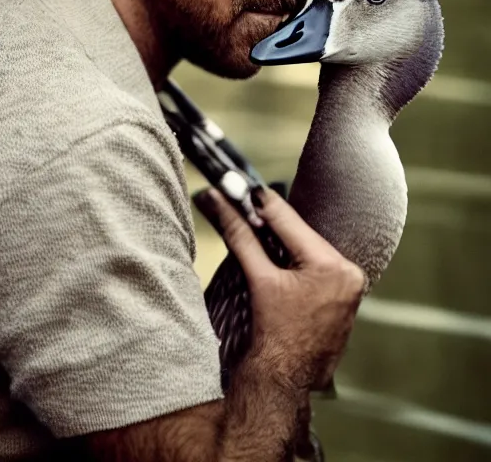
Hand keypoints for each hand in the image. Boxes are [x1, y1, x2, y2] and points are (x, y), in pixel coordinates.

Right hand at [195, 187, 364, 390]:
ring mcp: (352, 285)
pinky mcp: (348, 295)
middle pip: (302, 232)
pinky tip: (282, 259)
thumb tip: (215, 202)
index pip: (290, 220)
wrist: (283, 380)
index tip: (243, 189)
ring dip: (287, 240)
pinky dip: (300, 258)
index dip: (262, 203)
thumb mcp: (257, 278)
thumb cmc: (272, 336)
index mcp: (330, 266)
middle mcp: (349, 272)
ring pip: (311, 247)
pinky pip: (320, 264)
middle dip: (274, 222)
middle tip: (248, 207)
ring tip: (261, 234)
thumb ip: (239, 234)